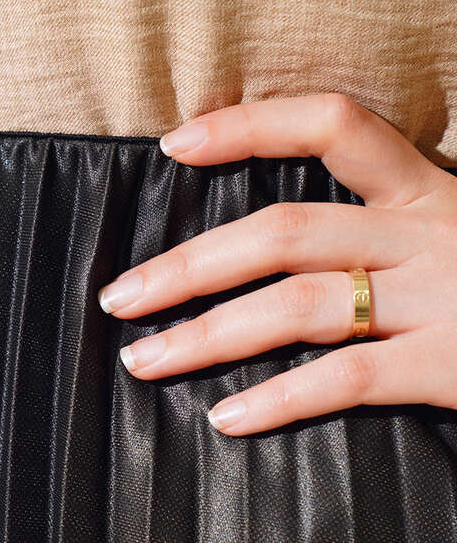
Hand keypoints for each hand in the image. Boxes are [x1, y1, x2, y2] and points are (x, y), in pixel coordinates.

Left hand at [97, 93, 456, 435]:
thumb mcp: (454, 234)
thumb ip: (386, 230)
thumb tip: (278, 251)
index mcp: (429, 190)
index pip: (335, 124)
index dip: (251, 124)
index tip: (175, 141)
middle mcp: (429, 232)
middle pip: (285, 230)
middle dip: (190, 262)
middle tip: (119, 295)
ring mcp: (441, 297)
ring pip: (299, 304)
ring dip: (208, 333)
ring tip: (144, 360)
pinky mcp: (452, 364)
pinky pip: (345, 379)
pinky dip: (278, 399)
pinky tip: (226, 418)